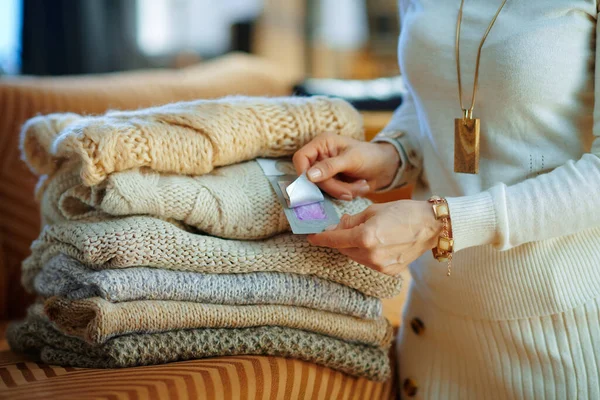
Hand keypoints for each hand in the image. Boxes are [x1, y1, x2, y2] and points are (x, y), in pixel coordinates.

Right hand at [293, 132, 399, 199]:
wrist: (385, 167)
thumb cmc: (370, 156)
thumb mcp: (352, 159)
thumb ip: (330, 167)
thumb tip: (309, 176)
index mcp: (322, 144)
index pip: (301, 158)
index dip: (303, 173)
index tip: (314, 185)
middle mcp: (320, 156)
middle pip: (312, 178)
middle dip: (332, 187)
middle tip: (350, 191)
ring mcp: (325, 171)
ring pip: (322, 189)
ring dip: (341, 191)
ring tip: (360, 186)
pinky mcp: (332, 182)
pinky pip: (330, 194)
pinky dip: (345, 194)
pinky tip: (358, 188)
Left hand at [307, 200, 442, 275]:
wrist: (431, 226)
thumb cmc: (404, 212)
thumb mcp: (373, 210)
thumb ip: (351, 221)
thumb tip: (336, 228)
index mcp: (365, 237)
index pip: (335, 240)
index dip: (321, 238)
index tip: (311, 237)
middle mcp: (371, 255)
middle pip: (344, 249)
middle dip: (341, 239)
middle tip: (343, 228)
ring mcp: (380, 266)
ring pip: (356, 257)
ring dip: (354, 246)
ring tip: (367, 233)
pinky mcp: (388, 271)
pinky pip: (369, 262)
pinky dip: (367, 253)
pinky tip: (378, 243)